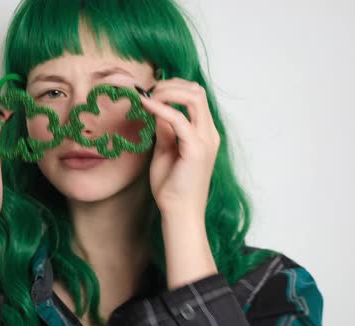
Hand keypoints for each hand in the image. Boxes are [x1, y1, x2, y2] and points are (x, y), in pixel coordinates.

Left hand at [139, 78, 219, 219]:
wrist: (179, 212)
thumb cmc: (172, 186)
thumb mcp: (165, 149)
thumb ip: (165, 129)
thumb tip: (157, 108)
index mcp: (204, 133)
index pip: (195, 96)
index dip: (173, 88)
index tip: (150, 91)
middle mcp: (209, 133)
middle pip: (198, 91)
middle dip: (171, 84)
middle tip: (148, 91)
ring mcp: (205, 140)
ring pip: (194, 97)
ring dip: (168, 91)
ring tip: (148, 96)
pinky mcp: (196, 149)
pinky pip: (179, 118)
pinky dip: (161, 107)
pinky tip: (145, 105)